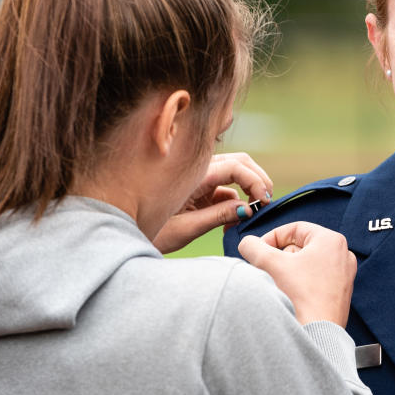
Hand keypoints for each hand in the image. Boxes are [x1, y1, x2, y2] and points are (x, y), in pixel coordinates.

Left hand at [153, 152, 273, 252]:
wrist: (128, 233)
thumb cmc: (151, 232)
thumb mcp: (187, 227)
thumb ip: (218, 216)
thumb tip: (248, 209)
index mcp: (193, 176)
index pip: (235, 167)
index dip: (255, 181)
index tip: (264, 201)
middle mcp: (198, 171)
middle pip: (239, 162)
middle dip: (257, 179)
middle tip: (267, 202)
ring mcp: (199, 179)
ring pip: (235, 173)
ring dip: (248, 189)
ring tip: (250, 215)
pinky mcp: (200, 189)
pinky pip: (225, 189)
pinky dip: (236, 201)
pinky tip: (232, 222)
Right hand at [238, 222, 356, 325]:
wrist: (317, 333)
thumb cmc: (302, 297)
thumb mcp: (271, 265)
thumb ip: (254, 247)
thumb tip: (247, 243)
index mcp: (331, 240)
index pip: (294, 228)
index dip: (272, 237)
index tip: (259, 250)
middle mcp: (342, 254)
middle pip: (301, 245)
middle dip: (279, 256)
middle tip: (265, 267)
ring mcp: (343, 274)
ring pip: (307, 263)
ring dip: (287, 269)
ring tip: (277, 282)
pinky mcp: (339, 291)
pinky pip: (315, 278)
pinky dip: (299, 281)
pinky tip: (289, 294)